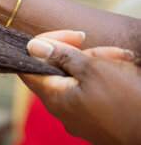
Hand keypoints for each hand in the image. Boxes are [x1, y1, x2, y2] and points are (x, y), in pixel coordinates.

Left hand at [20, 30, 140, 144]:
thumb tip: (32, 46)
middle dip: (84, 55)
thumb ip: (61, 56)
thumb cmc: (127, 102)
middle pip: (59, 70)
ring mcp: (79, 116)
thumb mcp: (93, 70)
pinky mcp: (96, 119)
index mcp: (53, 97)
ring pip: (79, 78)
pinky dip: (107, 78)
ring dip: (100, 64)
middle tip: (110, 52)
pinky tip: (125, 70)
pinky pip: (92, 92)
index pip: (29, 65)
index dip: (45, 45)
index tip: (71, 37)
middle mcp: (61, 109)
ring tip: (124, 60)